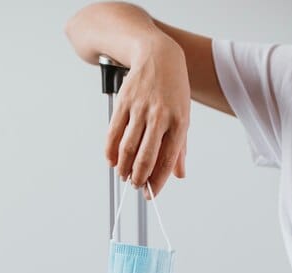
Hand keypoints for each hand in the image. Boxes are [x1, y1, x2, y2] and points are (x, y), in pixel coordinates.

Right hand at [105, 34, 189, 196]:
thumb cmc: (173, 89)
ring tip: (124, 175)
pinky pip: (113, 133)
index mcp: (179, 122)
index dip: (157, 182)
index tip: (151, 195)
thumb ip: (180, 148)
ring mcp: (140, 109)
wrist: (157, 54)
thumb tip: (178, 175)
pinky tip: (112, 161)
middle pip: (144, 158)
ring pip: (127, 148)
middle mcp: (159, 116)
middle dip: (138, 178)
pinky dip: (111, 151)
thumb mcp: (184, 116)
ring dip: (124, 168)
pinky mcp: (123, 103)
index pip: (167, 160)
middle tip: (136, 185)